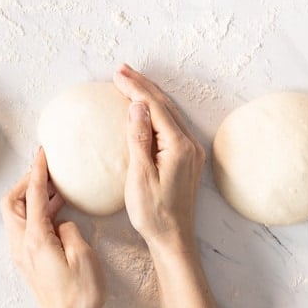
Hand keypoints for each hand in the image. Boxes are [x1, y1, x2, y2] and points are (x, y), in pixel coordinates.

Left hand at [1, 148, 105, 307]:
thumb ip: (70, 230)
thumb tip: (62, 221)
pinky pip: (24, 228)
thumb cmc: (80, 296)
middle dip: (26, 183)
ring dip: (31, 198)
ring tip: (56, 188)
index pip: (33, 196)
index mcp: (35, 240)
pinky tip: (56, 211)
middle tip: (47, 172)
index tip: (42, 153)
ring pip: (16, 215)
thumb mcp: (83, 257)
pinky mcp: (28, 261)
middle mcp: (22, 245)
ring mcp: (22, 254)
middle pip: (12, 202)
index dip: (38, 172)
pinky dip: (36, 213)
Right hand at [113, 64, 205, 249]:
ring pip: (169, 113)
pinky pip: (171, 125)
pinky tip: (146, 109)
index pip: (154, 107)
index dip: (135, 88)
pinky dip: (156, 111)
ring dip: (149, 95)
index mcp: (178, 146)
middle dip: (142, 85)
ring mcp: (191, 151)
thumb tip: (137, 106)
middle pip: (164, 104)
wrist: (173, 238)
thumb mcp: (140, 176)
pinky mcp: (187, 158)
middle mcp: (189, 144)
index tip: (117, 75)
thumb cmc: (154, 212)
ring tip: (131, 81)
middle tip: (121, 70)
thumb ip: (139, 138)